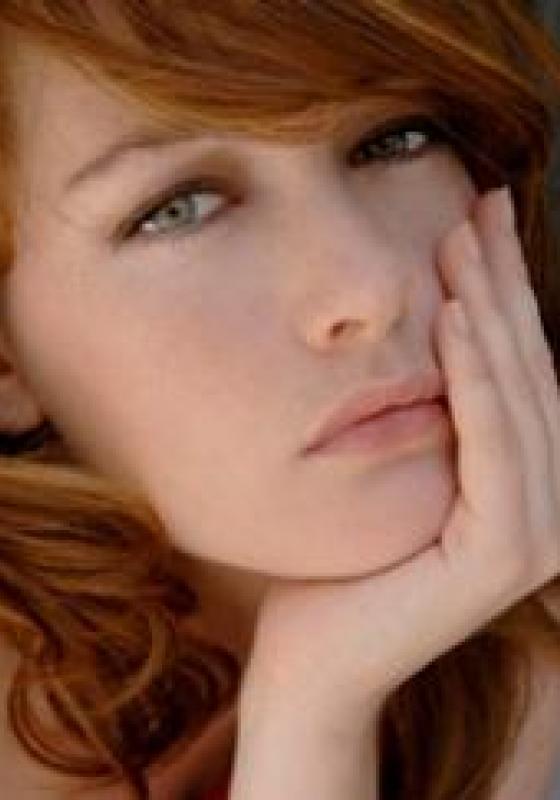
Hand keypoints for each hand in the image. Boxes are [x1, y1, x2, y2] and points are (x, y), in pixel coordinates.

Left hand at [241, 186, 559, 726]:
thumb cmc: (340, 560)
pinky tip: (451, 317)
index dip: (503, 290)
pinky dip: (476, 379)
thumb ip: (432, 412)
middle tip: (479, 204)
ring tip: (462, 239)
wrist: (311, 654)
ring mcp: (537, 531)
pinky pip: (492, 444)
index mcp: (522, 480)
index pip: (517, 367)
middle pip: (527, 368)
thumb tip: (434, 322)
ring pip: (518, 394)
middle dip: (503, 283)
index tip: (477, 219)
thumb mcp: (395, 465)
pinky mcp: (506, 552)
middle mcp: (547, 503)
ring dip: (492, 311)